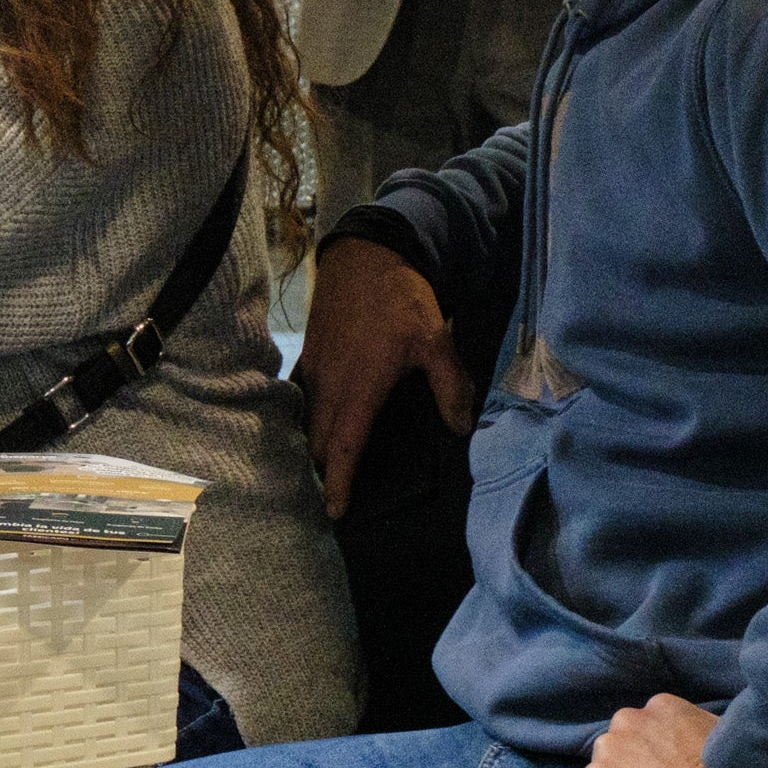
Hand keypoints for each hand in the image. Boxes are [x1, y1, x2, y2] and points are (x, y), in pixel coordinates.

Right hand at [299, 238, 475, 518]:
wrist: (364, 255)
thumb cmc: (401, 298)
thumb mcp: (435, 339)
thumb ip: (451, 386)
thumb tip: (462, 429)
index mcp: (358, 388)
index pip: (342, 447)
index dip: (337, 482)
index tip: (335, 512)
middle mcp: (329, 384)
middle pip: (317, 442)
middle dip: (322, 473)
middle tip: (333, 498)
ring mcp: (315, 369)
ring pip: (308, 422)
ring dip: (315, 448)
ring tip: (326, 470)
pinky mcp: (310, 355)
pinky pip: (304, 399)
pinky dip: (311, 420)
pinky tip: (321, 426)